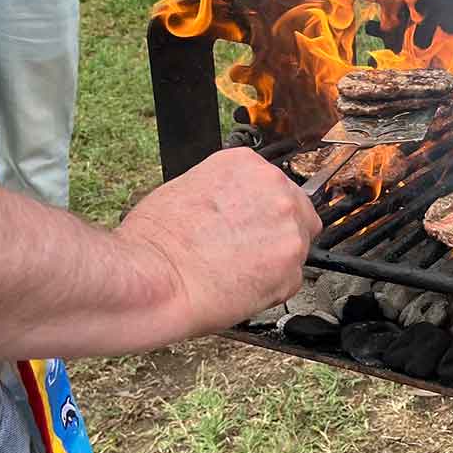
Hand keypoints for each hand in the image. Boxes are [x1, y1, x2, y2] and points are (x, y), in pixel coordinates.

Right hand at [116, 148, 321, 336]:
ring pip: (297, 246)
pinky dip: (272, 287)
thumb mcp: (187, 186)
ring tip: (237, 269)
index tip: (250, 224)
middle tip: (246, 250)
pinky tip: (242, 286)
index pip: (276, 185)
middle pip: (297, 212)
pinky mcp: (292, 267)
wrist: (154, 278)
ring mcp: (289, 228)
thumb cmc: (156, 240)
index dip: (262, 210)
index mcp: (249, 165)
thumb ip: (226, 191)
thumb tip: (235, 206)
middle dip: (277, 231)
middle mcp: (277, 190)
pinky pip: (291, 279)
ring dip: (276, 260)